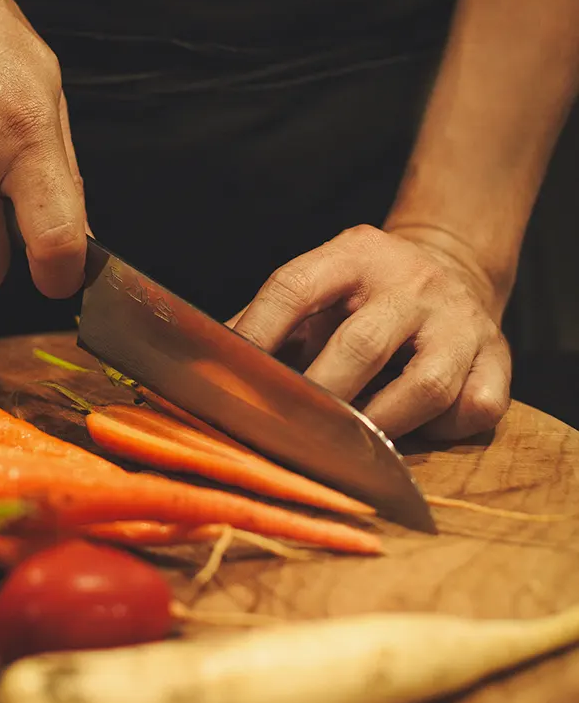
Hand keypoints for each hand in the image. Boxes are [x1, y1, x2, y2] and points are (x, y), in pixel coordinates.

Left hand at [229, 225, 511, 440]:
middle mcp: (412, 283)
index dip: (258, 333)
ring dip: (379, 425)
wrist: (451, 269)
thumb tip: (205, 368)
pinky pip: (473, 409)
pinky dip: (440, 431)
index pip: (294, 288)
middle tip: (287, 432)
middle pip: (360, 346)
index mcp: (354, 256)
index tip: (229, 378)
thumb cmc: (362, 296)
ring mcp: (461, 322)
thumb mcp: (318, 286)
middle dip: (318, 398)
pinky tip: (414, 431)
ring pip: (425, 387)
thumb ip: (266, 321)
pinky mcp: (498, 358)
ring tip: (348, 446)